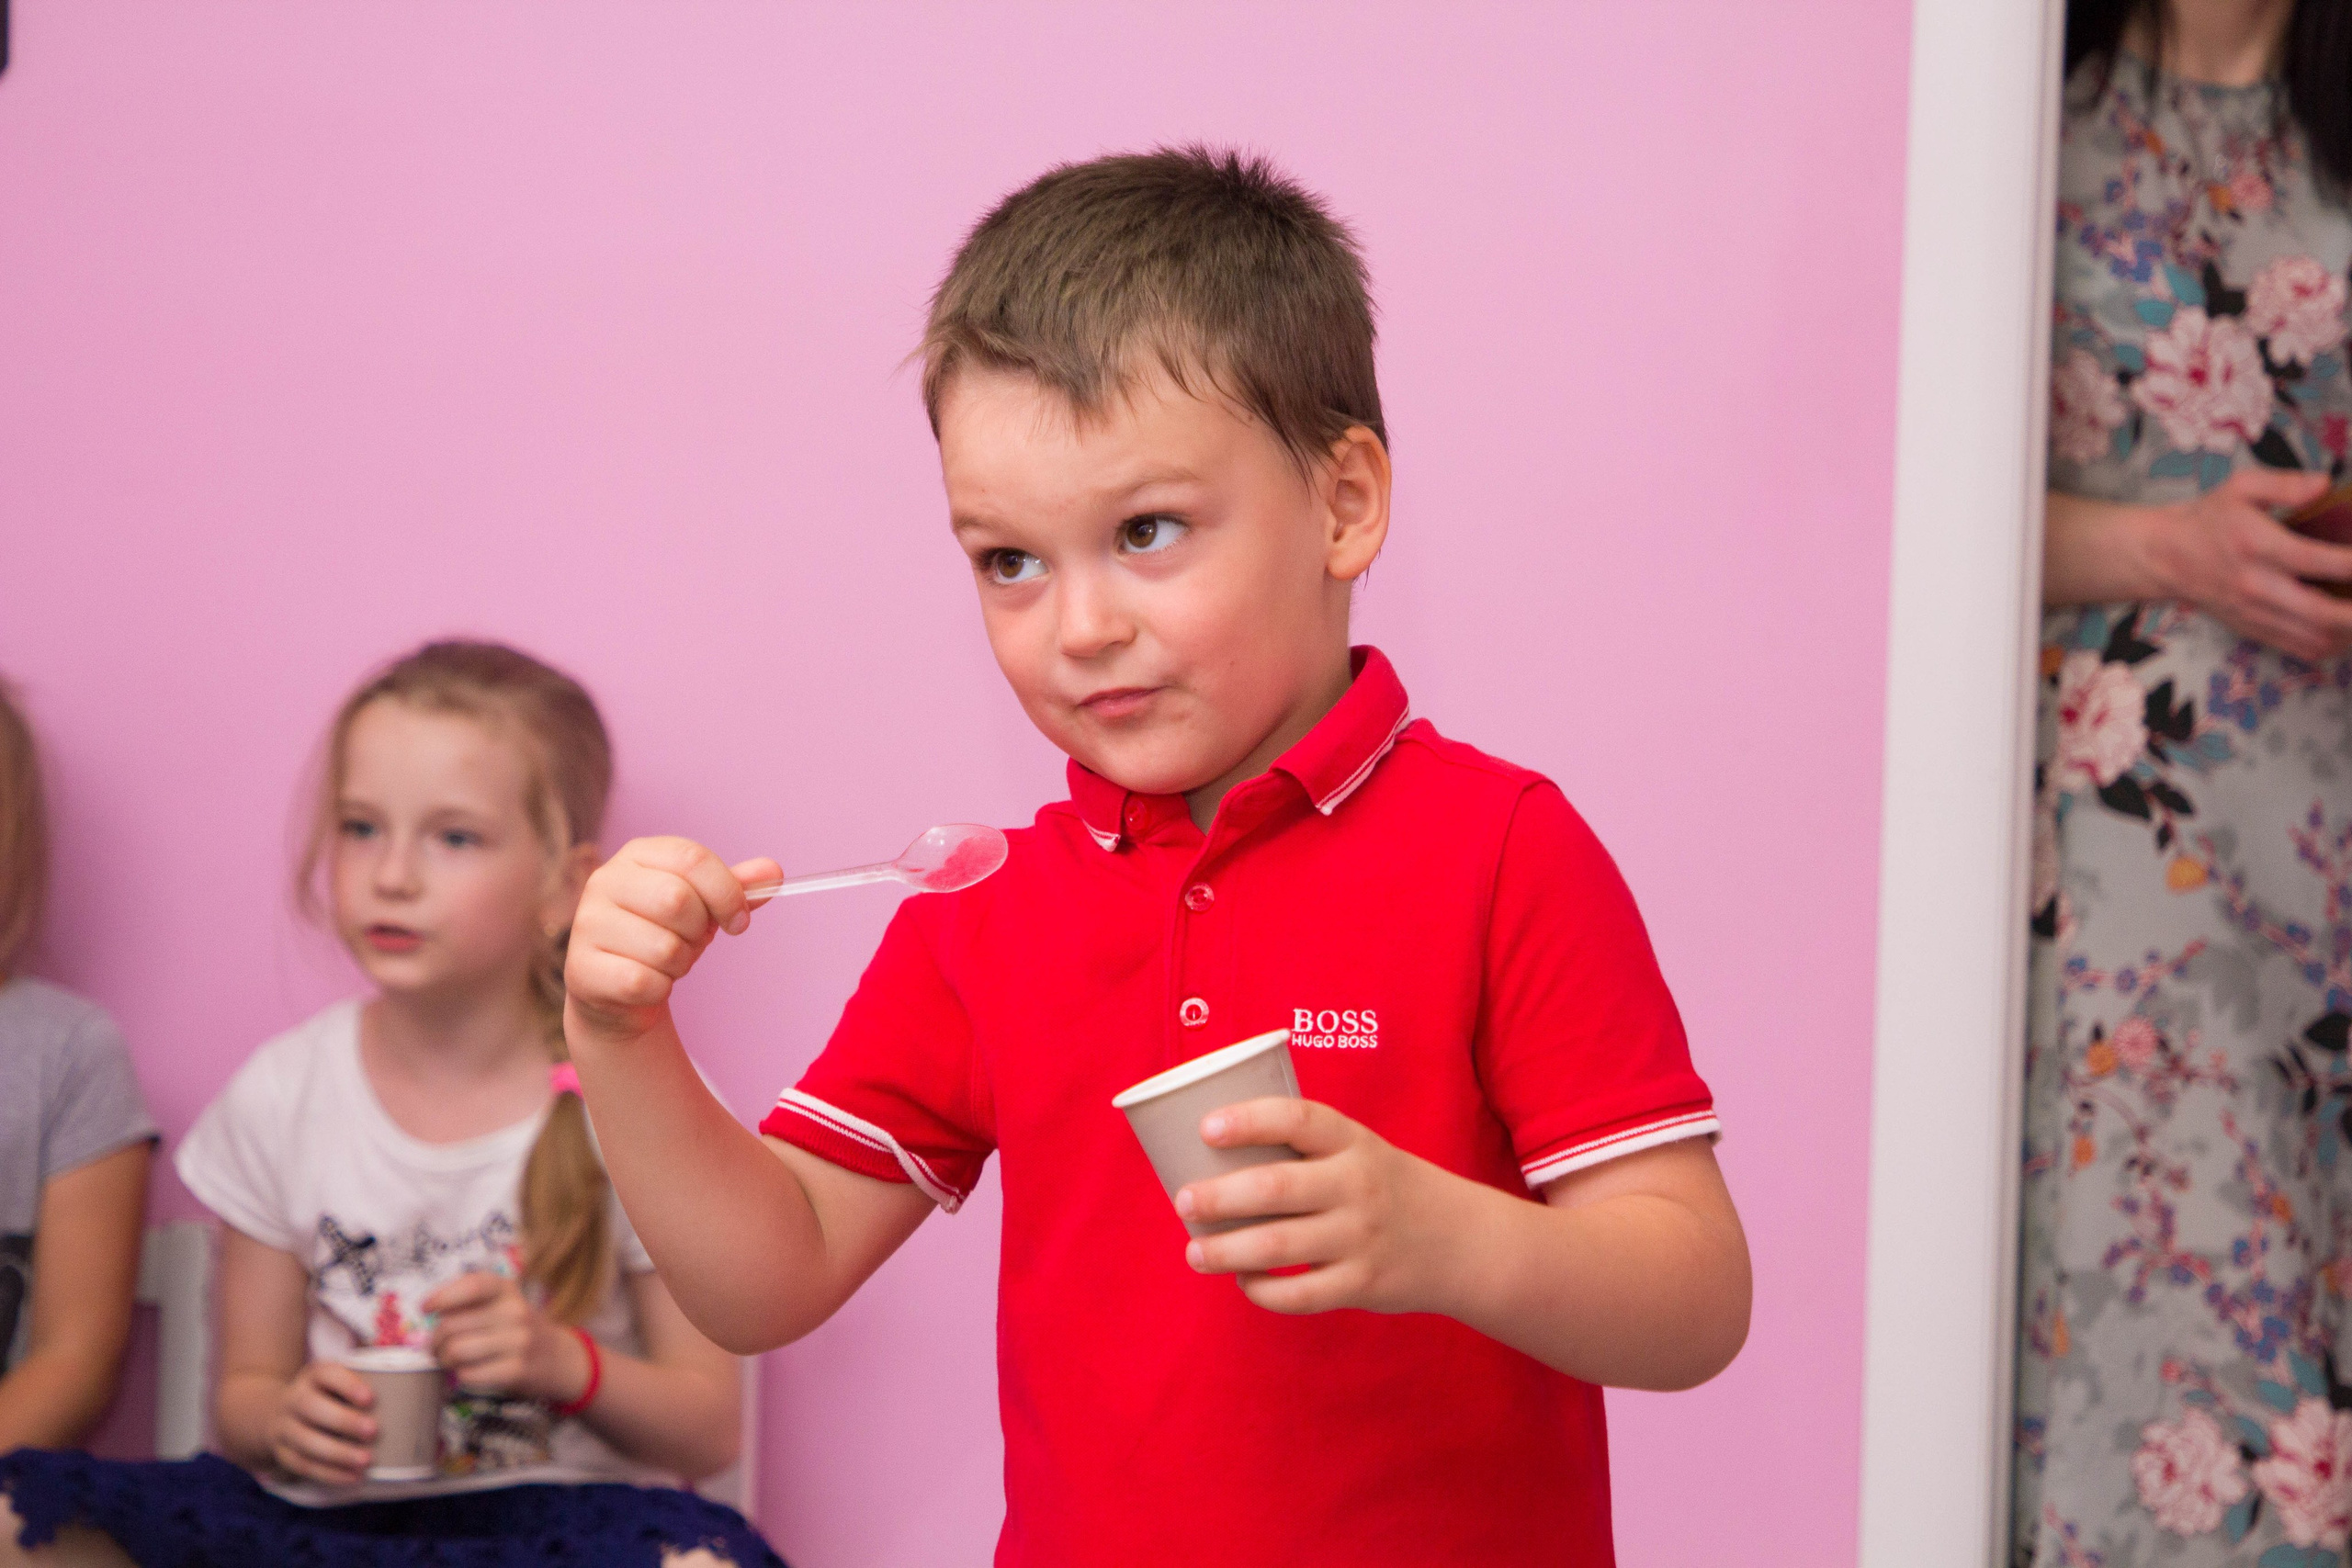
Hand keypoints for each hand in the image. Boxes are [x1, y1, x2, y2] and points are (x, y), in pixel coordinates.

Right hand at [267, 1360, 377, 1484]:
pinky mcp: (282, 1452)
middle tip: (374, 1431)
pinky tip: (352, 1477)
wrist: (277, 1412)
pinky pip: (302, 1465)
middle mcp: (294, 1398)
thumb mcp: (340, 1381)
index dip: (347, 1384)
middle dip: (343, 1421)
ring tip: (366, 1460)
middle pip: (312, 1408)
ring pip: (305, 1441)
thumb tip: (426, 1390)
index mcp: (314, 1375)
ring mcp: (284, 1427)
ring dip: (337, 1453)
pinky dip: (328, 1473)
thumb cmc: (329, 1396)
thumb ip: (373, 1382)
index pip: (326, 1373)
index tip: (371, 1398)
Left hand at [424, 1272, 587, 1404]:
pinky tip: (471, 1372)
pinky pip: (468, 1374)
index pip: (472, 1286)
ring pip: (456, 1351)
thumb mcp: (502, 1304)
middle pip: (451, 1325)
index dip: (442, 1297)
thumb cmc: (517, 1329)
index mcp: (507, 1289)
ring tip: (451, 1361)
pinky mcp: (517, 1370)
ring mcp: (519, 1341)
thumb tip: (428, 1313)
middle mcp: (516, 1311)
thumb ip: (469, 1302)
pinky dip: (462, 1376)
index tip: (426, 1309)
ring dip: (445, 1360)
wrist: (559, 1358)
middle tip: (437, 1348)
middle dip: (434, 1341)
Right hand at [565, 837, 781, 1048]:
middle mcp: (604, 882)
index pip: (692, 858)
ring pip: (663, 946)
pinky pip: (644, 982)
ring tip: (665, 962)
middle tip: (692, 942)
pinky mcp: (581, 969)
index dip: (727, 892)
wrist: (619, 991)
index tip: (740, 921)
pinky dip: (659, 989)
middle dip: (699, 931)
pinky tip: (647, 984)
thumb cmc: (664, 934)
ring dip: (680, 963)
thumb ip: (736, 887)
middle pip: (677, 900)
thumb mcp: (703, 906)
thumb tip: (773, 872)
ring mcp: (587, 925)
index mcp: (637, 855)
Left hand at [1176, 1097, 1470, 1315]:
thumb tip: (1209, 1154)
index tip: (1206, 1127)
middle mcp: (1357, 1185)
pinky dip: (1262, 1290)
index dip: (1249, 1120)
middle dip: (1218, 1196)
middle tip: (1183, 1201)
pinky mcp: (1363, 1284)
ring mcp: (1361, 1237)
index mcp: (1353, 1141)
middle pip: (1275, 1187)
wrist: (1462, 1241)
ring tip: (1194, 1252)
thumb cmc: (1386, 1187)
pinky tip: (1243, 1281)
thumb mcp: (1360, 1151)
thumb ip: (1304, 1150)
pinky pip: (1300, 1294)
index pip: (1298, 1119)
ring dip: (1225, 1250)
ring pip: (1277, 1245)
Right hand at [2143, 468, 2351, 659]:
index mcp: (2258, 546)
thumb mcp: (2241, 487)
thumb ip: (2285, 484)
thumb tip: (2326, 485)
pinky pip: (2300, 648)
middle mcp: (2258, 585)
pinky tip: (2344, 631)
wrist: (2164, 557)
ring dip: (2348, 632)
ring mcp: (2255, 613)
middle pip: (2322, 613)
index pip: (2318, 561)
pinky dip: (2332, 645)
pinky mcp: (2253, 629)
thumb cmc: (2207, 519)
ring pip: (2315, 637)